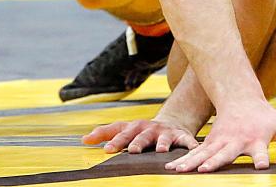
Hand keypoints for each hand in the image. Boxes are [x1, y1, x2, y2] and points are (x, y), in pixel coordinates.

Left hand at [83, 117, 198, 153]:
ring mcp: (166, 132)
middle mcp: (150, 129)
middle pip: (142, 136)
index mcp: (134, 128)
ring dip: (162, 144)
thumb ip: (105, 133)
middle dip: (138, 143)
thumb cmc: (142, 130)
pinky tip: (192, 150)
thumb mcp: (124, 129)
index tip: (107, 151)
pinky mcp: (181, 136)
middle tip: (133, 151)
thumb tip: (83, 140)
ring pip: (164, 139)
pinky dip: (190, 145)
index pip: (122, 134)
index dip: (115, 141)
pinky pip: (186, 141)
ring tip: (161, 151)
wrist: (170, 123)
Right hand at [164, 100, 275, 172]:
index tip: (262, 166)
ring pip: (206, 154)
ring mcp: (221, 141)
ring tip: (179, 172)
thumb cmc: (266, 117)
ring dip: (193, 163)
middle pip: (226, 153)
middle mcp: (237, 141)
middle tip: (206, 171)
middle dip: (216, 162)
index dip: (262, 159)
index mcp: (257, 139)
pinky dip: (185, 161)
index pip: (261, 151)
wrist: (240, 98)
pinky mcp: (210, 143)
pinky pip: (196, 154)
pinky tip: (172, 170)